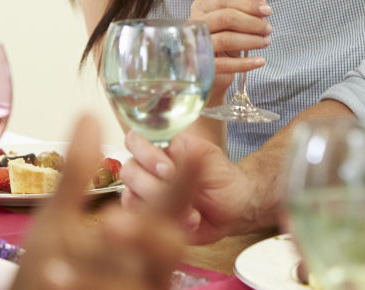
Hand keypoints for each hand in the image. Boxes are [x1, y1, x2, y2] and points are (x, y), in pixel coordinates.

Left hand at [12, 114, 183, 289]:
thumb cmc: (50, 270)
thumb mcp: (57, 220)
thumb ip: (77, 174)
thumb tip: (89, 116)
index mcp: (136, 238)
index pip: (169, 205)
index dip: (183, 181)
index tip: (193, 155)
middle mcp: (143, 266)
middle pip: (168, 246)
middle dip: (147, 233)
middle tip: (114, 220)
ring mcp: (136, 288)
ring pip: (140, 281)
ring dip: (101, 270)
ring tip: (61, 261)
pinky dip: (78, 284)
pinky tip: (54, 276)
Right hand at [120, 129, 257, 244]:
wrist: (234, 210)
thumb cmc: (222, 178)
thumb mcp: (211, 158)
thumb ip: (188, 151)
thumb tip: (172, 148)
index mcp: (162, 147)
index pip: (135, 141)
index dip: (146, 155)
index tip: (170, 171)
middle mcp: (148, 169)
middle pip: (129, 171)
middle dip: (154, 185)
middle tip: (177, 192)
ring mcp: (145, 194)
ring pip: (130, 197)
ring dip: (162, 206)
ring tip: (191, 211)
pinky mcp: (150, 217)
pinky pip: (140, 221)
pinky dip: (165, 223)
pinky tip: (189, 222)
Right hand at [189, 0, 271, 96]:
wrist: (207, 70)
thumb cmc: (220, 42)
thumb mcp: (231, 24)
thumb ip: (245, 10)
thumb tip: (262, 3)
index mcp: (201, 8)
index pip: (226, 0)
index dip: (249, 5)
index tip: (267, 11)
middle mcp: (195, 24)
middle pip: (226, 18)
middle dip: (252, 23)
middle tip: (268, 29)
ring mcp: (195, 45)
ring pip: (226, 39)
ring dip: (251, 40)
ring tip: (265, 42)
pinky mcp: (201, 66)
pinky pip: (226, 64)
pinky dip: (246, 63)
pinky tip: (260, 61)